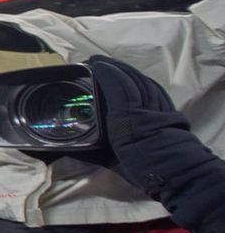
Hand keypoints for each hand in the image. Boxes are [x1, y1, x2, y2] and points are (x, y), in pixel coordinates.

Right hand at [83, 55, 189, 192]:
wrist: (173, 170)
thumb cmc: (138, 164)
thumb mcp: (106, 159)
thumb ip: (84, 150)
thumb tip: (59, 148)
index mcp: (125, 113)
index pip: (115, 82)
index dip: (102, 70)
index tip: (89, 63)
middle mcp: (142, 103)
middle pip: (128, 77)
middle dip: (111, 66)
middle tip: (95, 61)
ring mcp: (157, 103)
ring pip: (141, 79)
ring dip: (125, 70)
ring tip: (110, 66)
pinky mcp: (166, 107)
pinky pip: (152, 86)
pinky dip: (140, 79)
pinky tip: (134, 77)